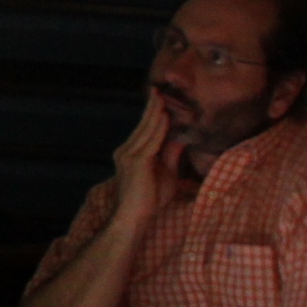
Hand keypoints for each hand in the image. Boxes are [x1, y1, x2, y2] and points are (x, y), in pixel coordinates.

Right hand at [109, 88, 188, 222]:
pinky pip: (151, 140)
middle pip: (144, 125)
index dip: (153, 114)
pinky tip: (165, 116)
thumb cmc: (149, 200)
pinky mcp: (136, 161)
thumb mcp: (166, 172)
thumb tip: (181, 136)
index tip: (160, 98)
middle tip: (160, 89)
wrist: (133, 218)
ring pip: (147, 129)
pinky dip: (159, 127)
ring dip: (157, 112)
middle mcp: (126, 150)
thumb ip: (171, 153)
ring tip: (164, 97)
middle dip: (153, 107)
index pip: (145, 129)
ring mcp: (129, 155)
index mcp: (131, 153)